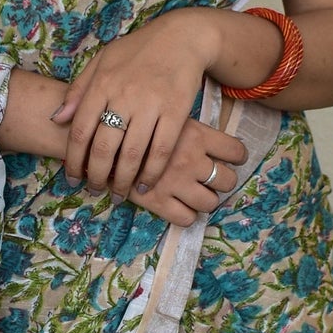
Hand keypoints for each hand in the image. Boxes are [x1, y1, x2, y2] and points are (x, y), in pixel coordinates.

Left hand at [51, 9, 223, 195]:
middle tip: (94, 190)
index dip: (73, 160)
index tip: (71, 177)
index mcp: (101, 84)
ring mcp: (150, 105)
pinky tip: (144, 185)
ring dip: (122, 181)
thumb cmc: (137, 50)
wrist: (182, 37)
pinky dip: (151, 173)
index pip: (80, 131)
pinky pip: (161, 151)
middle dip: (95, 176)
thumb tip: (57, 119)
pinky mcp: (176, 112)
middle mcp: (123, 96)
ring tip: (117, 194)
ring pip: (131, 154)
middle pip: (103, 148)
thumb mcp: (102, 61)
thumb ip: (78, 89)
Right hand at [119, 116, 248, 227]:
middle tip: (209, 179)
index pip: (235, 151)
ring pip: (211, 203)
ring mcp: (176, 183)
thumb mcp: (164, 113)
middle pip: (228, 181)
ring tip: (193, 193)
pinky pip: (187, 219)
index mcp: (196, 134)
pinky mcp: (158, 202)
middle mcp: (191, 159)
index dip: (236, 158)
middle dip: (222, 182)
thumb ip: (187, 127)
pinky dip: (187, 215)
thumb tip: (209, 140)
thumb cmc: (131, 123)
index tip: (230, 159)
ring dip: (205, 200)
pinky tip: (178, 205)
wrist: (96, 138)